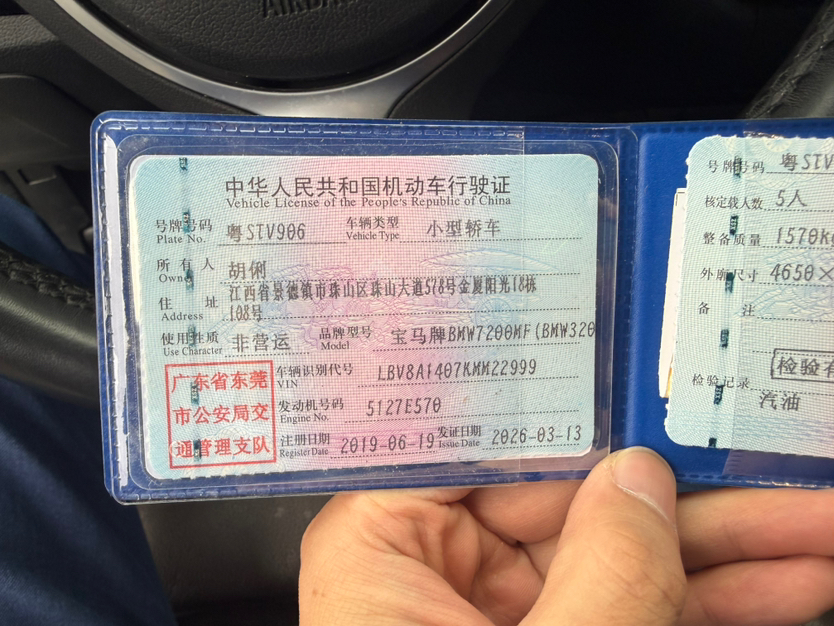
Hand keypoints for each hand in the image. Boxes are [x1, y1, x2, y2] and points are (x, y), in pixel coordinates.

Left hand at [300, 447, 833, 624]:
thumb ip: (599, 573)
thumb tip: (642, 482)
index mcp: (385, 543)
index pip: (480, 444)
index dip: (569, 407)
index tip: (645, 378)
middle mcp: (435, 565)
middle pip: (572, 497)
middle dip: (688, 491)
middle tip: (776, 472)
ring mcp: (498, 611)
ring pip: (617, 552)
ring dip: (724, 548)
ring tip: (813, 525)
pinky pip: (628, 603)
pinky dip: (707, 599)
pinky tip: (785, 583)